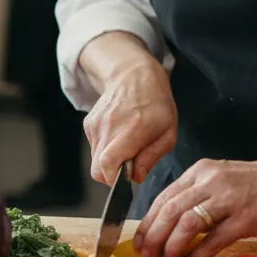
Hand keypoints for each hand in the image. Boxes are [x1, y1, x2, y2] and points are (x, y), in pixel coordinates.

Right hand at [82, 54, 176, 187]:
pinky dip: (105, 149)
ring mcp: (96, 124)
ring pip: (95, 160)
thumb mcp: (168, 133)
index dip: (115, 180)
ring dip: (110, 161)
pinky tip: (119, 136)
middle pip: (97, 169)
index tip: (128, 178)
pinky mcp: (88, 124)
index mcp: (132, 129)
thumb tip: (136, 178)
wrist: (135, 76)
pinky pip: (94, 148)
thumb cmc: (157, 105)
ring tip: (127, 145)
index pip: (108, 164)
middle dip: (112, 175)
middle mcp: (109, 126)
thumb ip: (151, 157)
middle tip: (130, 165)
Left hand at [133, 157, 256, 256]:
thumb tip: (168, 220)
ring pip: (187, 224)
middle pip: (170, 211)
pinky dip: (198, 253)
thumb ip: (196, 193)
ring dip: (172, 247)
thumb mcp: (221, 177)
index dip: (148, 223)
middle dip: (153, 238)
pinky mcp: (245, 218)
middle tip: (147, 256)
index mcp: (201, 170)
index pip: (164, 197)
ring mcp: (228, 199)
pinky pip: (213, 239)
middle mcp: (211, 181)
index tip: (140, 241)